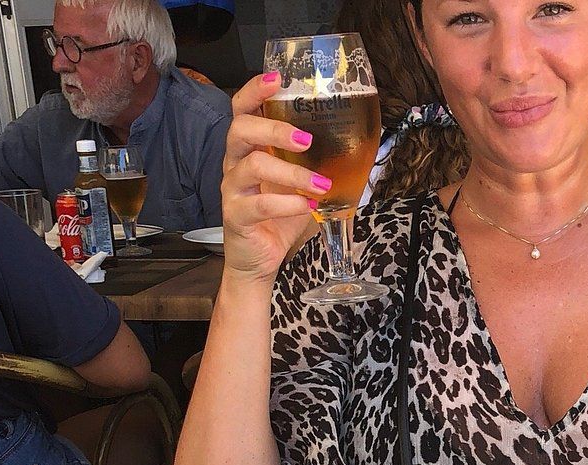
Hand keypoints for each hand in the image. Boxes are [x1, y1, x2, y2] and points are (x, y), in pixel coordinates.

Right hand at [220, 72, 329, 281]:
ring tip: (319, 183)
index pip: (242, 109)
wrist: (260, 261)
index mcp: (248, 149)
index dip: (255, 91)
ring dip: (292, 172)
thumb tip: (354, 145)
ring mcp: (232, 189)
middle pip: (241, 129)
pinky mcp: (236, 216)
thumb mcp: (298, 184)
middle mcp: (234, 163)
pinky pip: (259, 204)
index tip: (278, 80)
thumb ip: (312, 163)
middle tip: (307, 139)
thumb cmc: (278, 218)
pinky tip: (307, 207)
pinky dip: (288, 204)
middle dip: (274, 127)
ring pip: (253, 165)